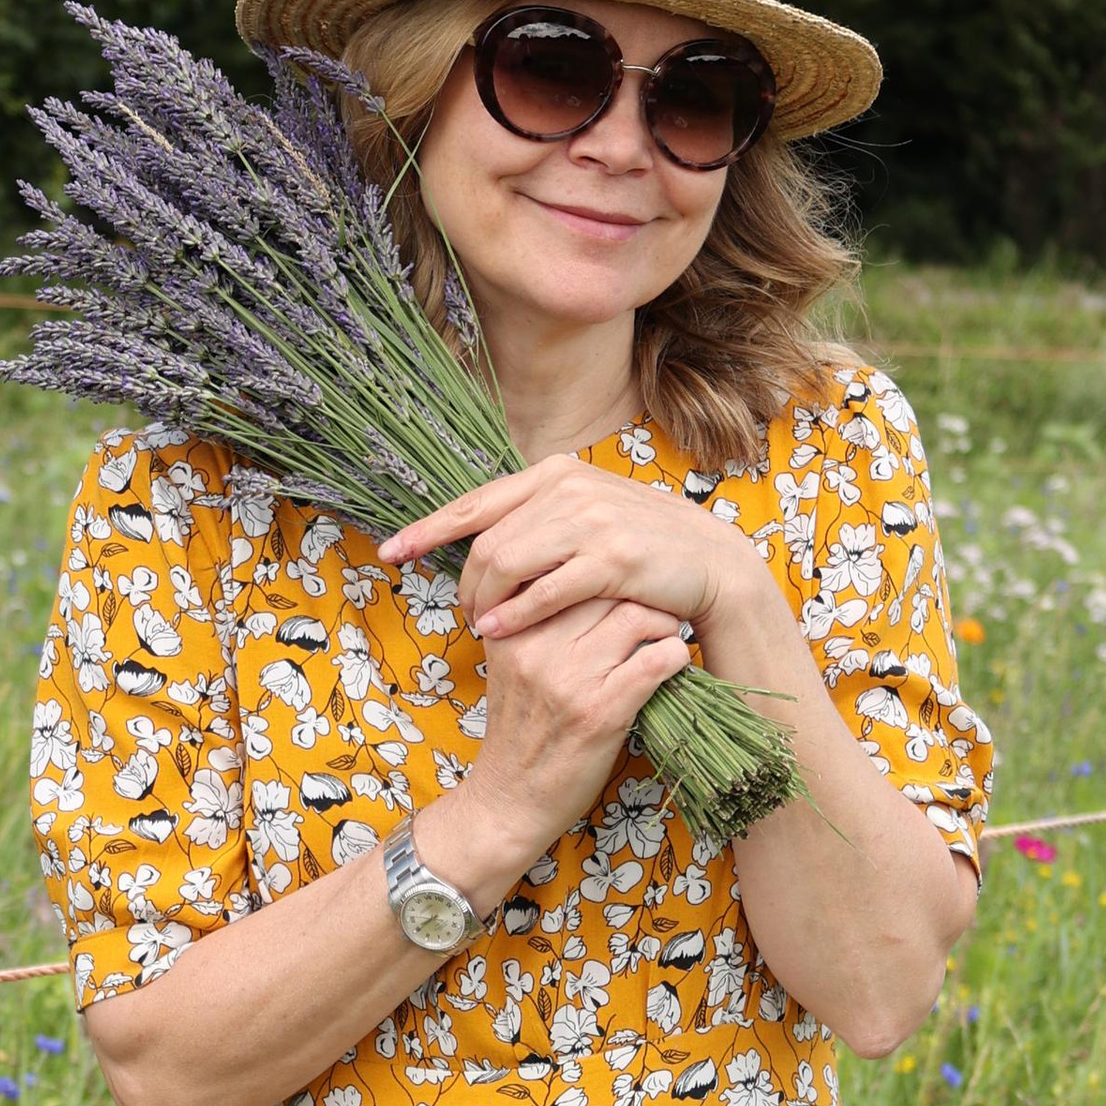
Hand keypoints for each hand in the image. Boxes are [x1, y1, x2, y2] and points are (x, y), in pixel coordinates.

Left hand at [383, 455, 757, 641]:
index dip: (428, 529)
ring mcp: (592, 521)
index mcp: (557, 472)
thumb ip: (541, 518)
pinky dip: (516, 614)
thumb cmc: (645, 549)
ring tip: (481, 628)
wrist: (713, 565)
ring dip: (485, 601)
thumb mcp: (589, 518)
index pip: (477, 502)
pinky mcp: (614, 560)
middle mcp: (570, 487)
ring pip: (507, 562)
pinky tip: (500, 633)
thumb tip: (485, 537)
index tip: (391, 553)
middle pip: (486, 539)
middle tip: (463, 616)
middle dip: (464, 583)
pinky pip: (546, 591)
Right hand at [419, 585, 695, 885]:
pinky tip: (672, 664)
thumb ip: (536, 622)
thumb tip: (584, 577)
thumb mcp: (511, 665)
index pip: (569, 572)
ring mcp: (567, 679)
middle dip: (641, 591)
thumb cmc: (520, 731)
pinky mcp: (599, 713)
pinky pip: (654, 663)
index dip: (607, 573)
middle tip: (659, 606)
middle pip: (605, 586)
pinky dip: (673, 657)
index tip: (628, 585)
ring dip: (664, 623)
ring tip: (666, 635)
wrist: (509, 801)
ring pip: (636, 616)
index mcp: (511, 628)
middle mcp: (535, 646)